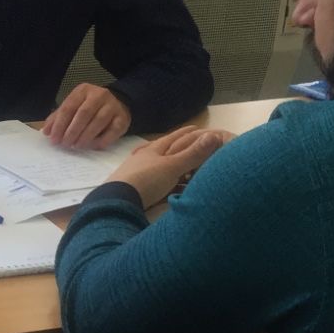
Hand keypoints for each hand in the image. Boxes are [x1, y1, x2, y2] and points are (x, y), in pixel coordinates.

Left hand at [42, 84, 131, 149]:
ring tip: (76, 146)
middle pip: (83, 114)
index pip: (68, 107)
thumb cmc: (90, 107)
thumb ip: (59, 117)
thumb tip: (47, 132)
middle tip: (65, 144)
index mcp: (83, 91)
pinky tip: (91, 146)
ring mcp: (113, 106)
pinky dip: (101, 141)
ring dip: (85, 136)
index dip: (59, 124)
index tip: (54, 139)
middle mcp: (99, 95)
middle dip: (72, 131)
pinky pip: (112, 131)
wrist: (118, 103)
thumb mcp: (73, 106)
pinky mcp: (123, 118)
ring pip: (98, 122)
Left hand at [105, 125, 233, 207]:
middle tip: (202, 152)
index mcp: (154, 149)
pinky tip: (182, 192)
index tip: (199, 129)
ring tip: (196, 173)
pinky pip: (165, 188)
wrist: (118, 204)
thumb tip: (215, 135)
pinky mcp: (144, 193)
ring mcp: (145, 177)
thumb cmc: (146, 180)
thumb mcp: (172, 166)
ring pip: (168, 171)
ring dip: (182, 172)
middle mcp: (149, 160)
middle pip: (171, 154)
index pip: (175, 137)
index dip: (188, 133)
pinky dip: (176, 187)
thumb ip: (193, 153)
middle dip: (185, 152)